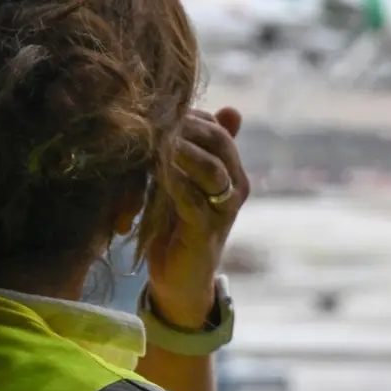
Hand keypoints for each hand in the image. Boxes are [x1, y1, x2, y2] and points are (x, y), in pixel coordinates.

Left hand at [144, 106, 248, 330]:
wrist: (180, 281)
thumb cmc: (177, 228)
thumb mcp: (183, 184)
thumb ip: (190, 153)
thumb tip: (209, 114)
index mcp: (234, 174)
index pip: (218, 131)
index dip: (191, 116)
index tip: (158, 109)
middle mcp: (236, 190)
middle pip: (220, 143)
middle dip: (188, 126)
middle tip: (156, 116)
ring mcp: (223, 212)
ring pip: (211, 169)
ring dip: (183, 150)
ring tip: (157, 136)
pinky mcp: (205, 233)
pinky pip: (192, 200)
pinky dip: (174, 182)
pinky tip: (155, 171)